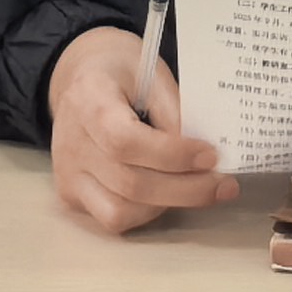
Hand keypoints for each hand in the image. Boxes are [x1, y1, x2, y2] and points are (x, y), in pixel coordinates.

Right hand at [47, 19, 238, 234]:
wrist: (82, 78)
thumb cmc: (122, 73)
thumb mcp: (151, 73)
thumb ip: (174, 112)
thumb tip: (205, 157)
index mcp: (88, 97)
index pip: (125, 141)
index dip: (172, 155)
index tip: (210, 155)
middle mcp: (70, 141)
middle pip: (129, 183)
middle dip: (185, 189)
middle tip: (223, 185)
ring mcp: (67, 173)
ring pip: (121, 211)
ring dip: (168, 204)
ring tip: (197, 188)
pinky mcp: (72, 195)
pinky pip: (113, 218)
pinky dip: (147, 212)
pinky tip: (167, 194)